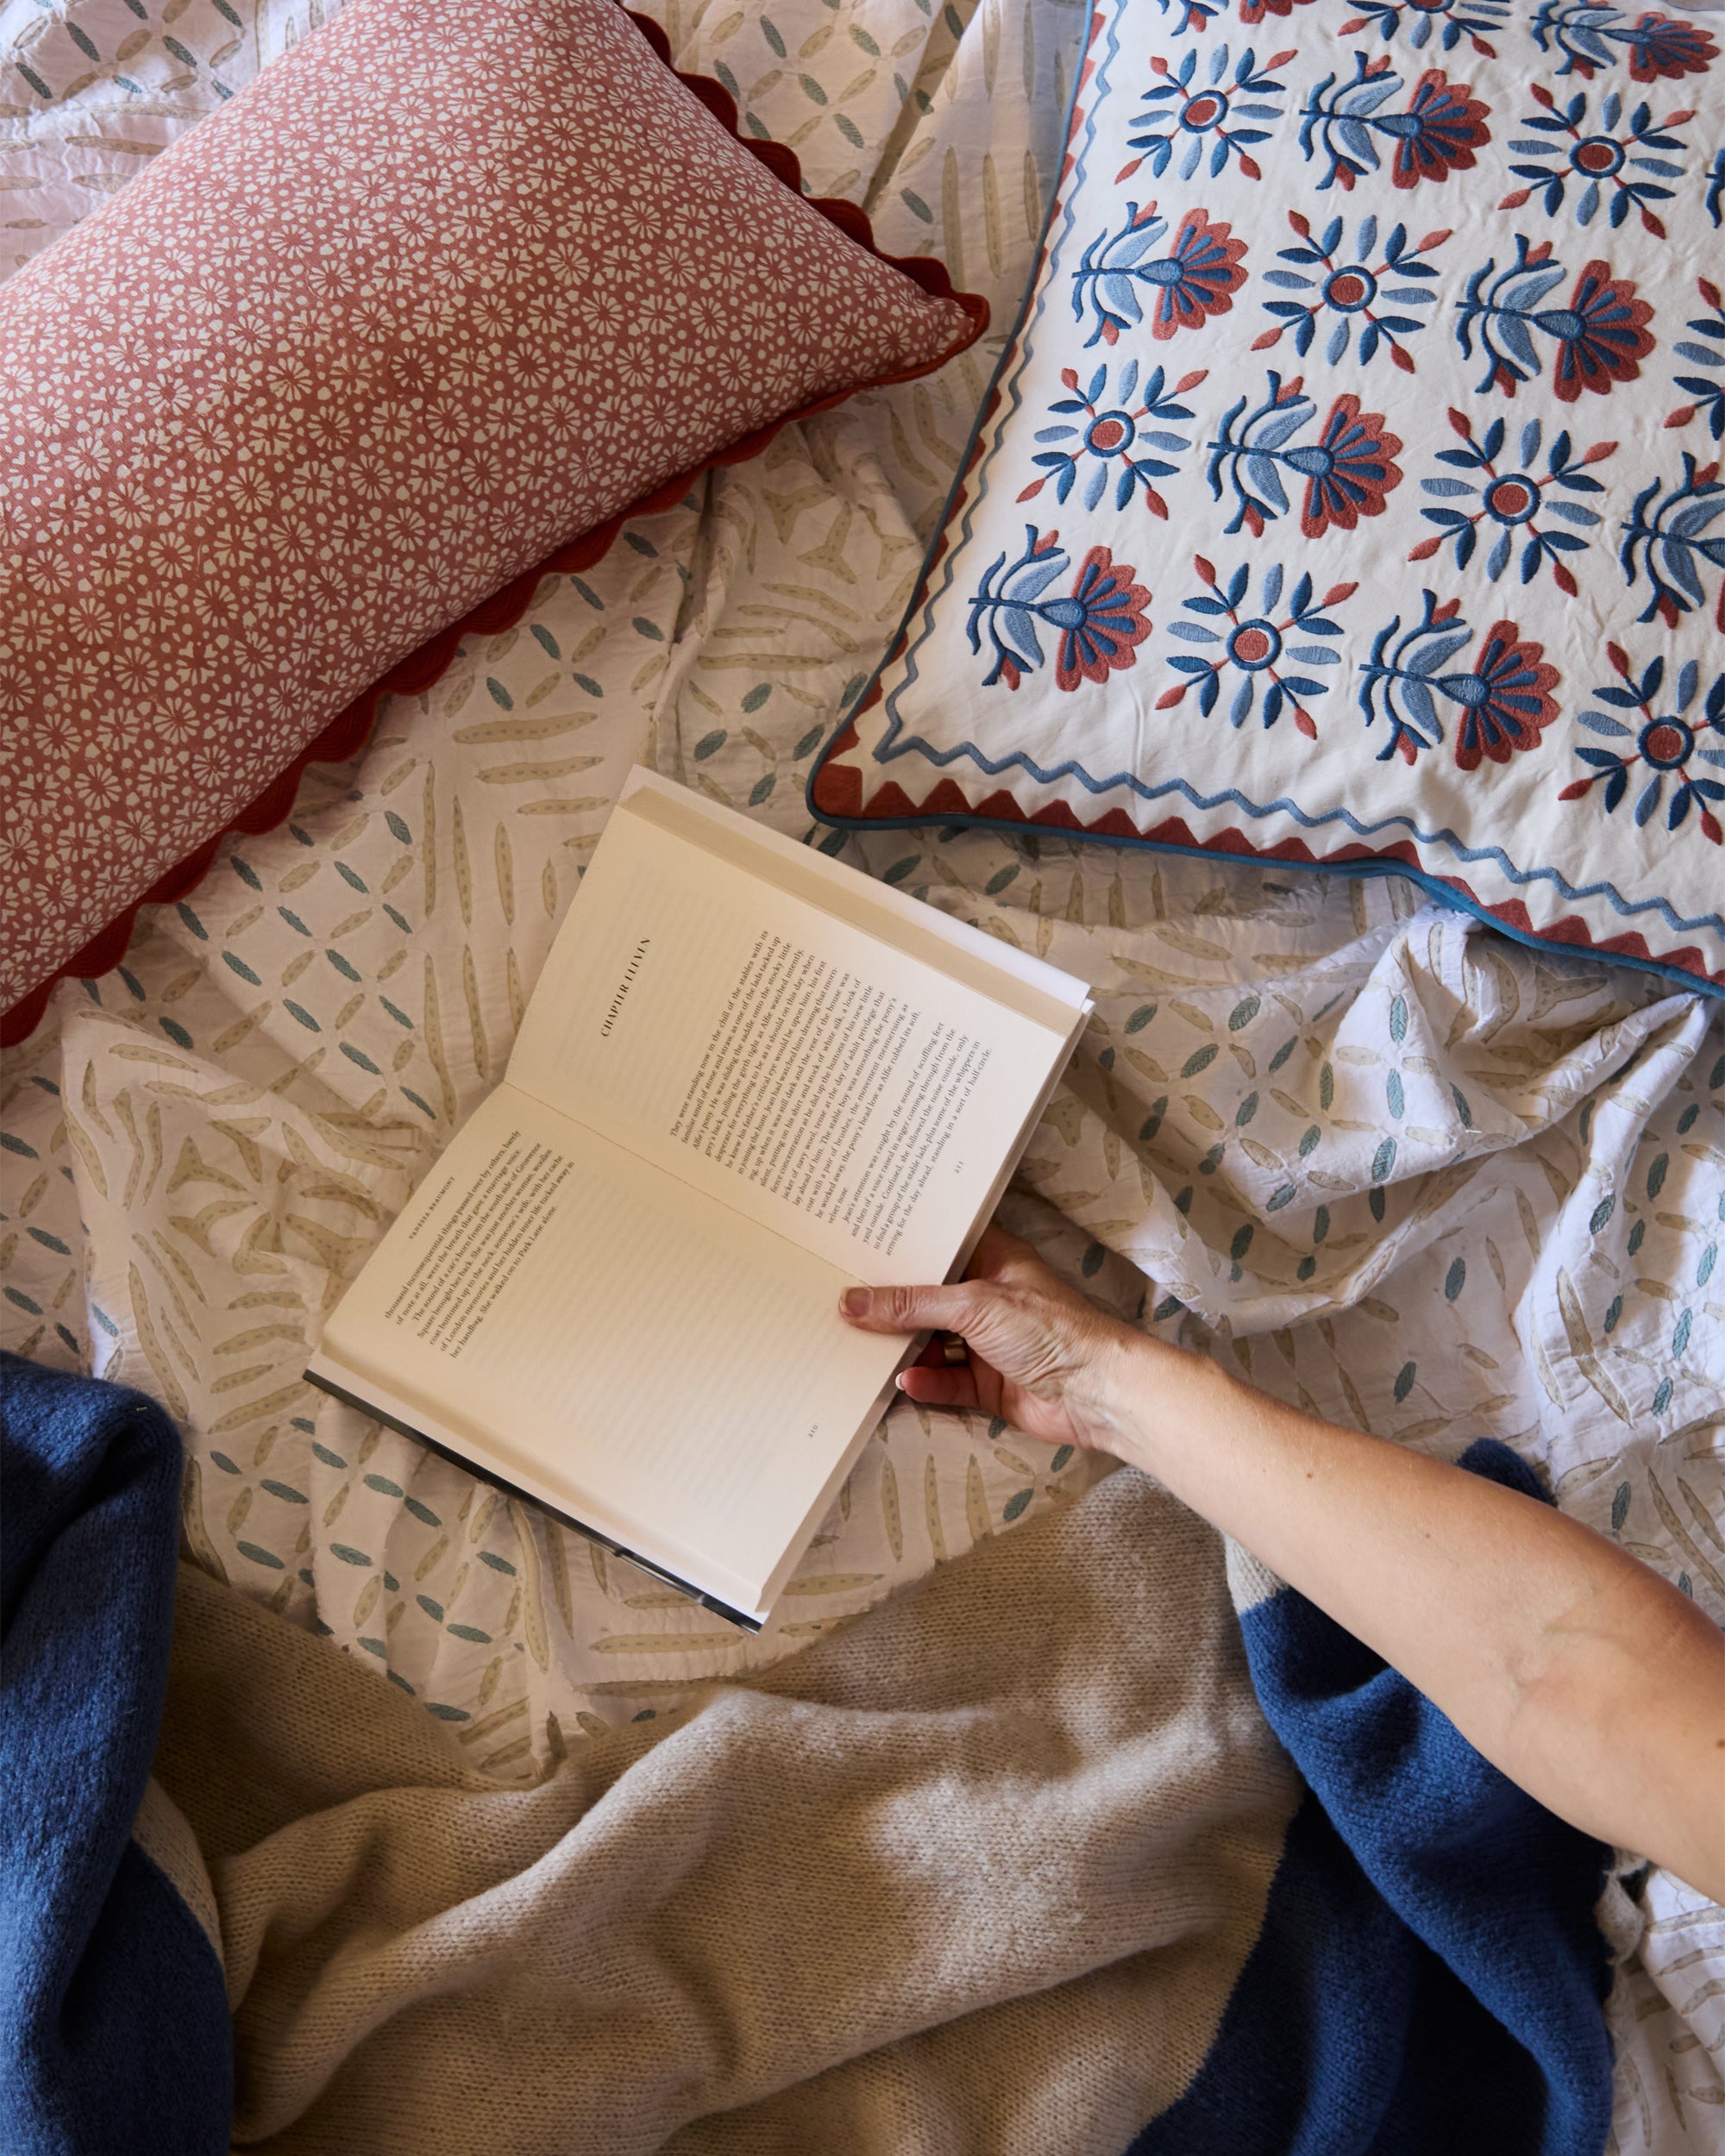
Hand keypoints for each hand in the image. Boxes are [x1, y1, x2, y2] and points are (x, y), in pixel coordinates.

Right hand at [837, 1225, 1143, 1454]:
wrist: (1097, 1392)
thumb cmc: (1048, 1329)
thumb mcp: (973, 1304)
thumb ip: (911, 1304)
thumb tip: (852, 1301)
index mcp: (992, 1261)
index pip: (939, 1247)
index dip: (902, 1247)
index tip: (855, 1246)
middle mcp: (987, 1299)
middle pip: (928, 1299)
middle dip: (891, 1304)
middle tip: (841, 1299)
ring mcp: (987, 1344)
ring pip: (931, 1343)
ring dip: (901, 1347)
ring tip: (856, 1344)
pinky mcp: (987, 1384)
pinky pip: (944, 1382)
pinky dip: (924, 1383)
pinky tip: (903, 1382)